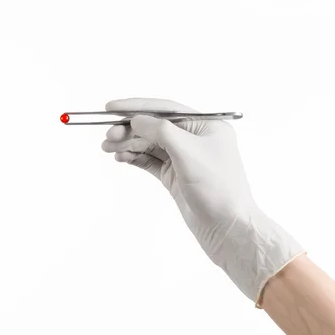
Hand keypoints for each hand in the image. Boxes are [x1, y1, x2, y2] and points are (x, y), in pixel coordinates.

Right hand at [101, 98, 303, 303]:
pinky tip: (121, 158)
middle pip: (154, 127)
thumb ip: (161, 131)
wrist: (227, 228)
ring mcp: (183, 158)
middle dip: (129, 130)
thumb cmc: (218, 188)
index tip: (110, 108)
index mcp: (205, 125)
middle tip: (107, 136)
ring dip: (128, 144)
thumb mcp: (188, 152)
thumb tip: (137, 119)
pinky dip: (134, 158)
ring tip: (107, 148)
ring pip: (149, 145)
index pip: (165, 109)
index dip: (136, 107)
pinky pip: (150, 161)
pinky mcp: (175, 176)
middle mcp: (194, 139)